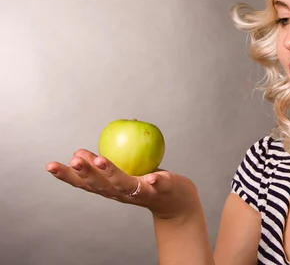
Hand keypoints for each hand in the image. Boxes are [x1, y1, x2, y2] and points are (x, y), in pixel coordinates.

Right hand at [46, 149, 200, 219]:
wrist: (175, 203)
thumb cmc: (144, 184)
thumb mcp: (121, 173)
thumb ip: (101, 165)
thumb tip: (78, 150)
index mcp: (110, 189)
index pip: (85, 184)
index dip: (67, 176)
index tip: (50, 165)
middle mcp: (121, 194)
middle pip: (101, 185)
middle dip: (86, 172)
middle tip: (74, 160)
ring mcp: (141, 194)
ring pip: (124, 184)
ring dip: (111, 173)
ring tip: (100, 159)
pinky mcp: (161, 191)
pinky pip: (157, 186)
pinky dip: (153, 182)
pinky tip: (150, 178)